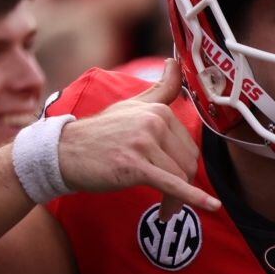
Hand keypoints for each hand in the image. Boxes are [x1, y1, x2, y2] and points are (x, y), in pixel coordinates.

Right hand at [56, 58, 218, 216]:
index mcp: (157, 110)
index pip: (188, 145)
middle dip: (183, 184)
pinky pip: (171, 184)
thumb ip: (159, 89)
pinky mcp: (134, 165)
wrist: (63, 152)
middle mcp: (153, 122)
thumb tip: (176, 63)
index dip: (184, 166)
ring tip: (167, 210)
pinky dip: (193, 198)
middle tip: (169, 199)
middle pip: (187, 162)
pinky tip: (211, 206)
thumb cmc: (99, 132)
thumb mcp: (130, 105)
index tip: (177, 179)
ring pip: (180, 176)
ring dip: (177, 199)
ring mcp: (143, 143)